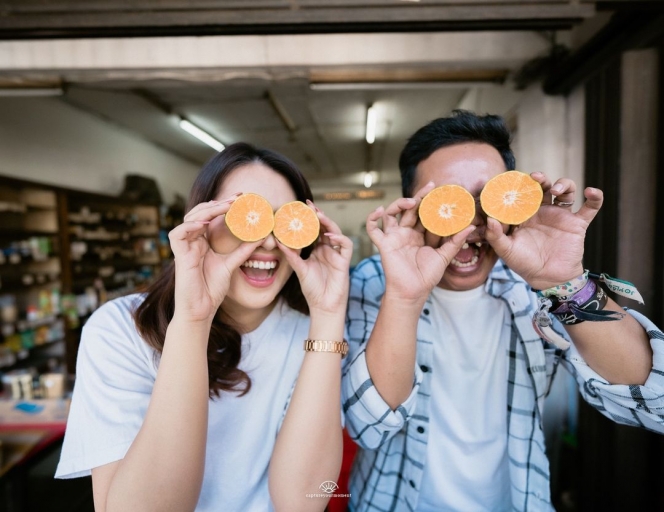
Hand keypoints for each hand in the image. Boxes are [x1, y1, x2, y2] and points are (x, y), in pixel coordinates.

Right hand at [169, 195, 263, 322]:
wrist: (201, 310)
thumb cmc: (211, 289)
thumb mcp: (231, 265)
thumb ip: (243, 251)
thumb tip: (260, 238)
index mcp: (202, 242)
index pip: (209, 216)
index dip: (222, 206)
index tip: (240, 199)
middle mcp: (192, 242)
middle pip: (200, 213)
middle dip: (217, 203)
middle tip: (236, 198)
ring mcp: (185, 248)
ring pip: (189, 219)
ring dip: (206, 210)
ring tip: (224, 206)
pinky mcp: (179, 257)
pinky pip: (177, 234)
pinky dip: (189, 226)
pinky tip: (204, 224)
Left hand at [276, 201, 352, 316]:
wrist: (323, 306)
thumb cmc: (313, 289)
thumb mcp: (299, 269)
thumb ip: (291, 256)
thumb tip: (278, 242)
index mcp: (317, 250)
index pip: (315, 229)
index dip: (310, 218)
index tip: (302, 207)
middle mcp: (328, 249)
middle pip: (326, 227)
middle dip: (319, 215)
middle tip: (309, 205)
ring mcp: (337, 254)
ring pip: (336, 232)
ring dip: (328, 223)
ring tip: (318, 216)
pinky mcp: (344, 262)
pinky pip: (346, 245)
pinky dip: (339, 239)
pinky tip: (329, 236)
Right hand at [367, 182, 475, 303]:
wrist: (413, 291)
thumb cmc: (427, 276)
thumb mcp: (444, 256)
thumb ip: (456, 241)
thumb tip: (471, 227)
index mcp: (419, 235)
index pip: (424, 214)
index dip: (430, 202)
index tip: (441, 191)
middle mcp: (405, 233)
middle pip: (409, 210)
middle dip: (419, 197)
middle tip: (431, 187)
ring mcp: (394, 237)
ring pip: (391, 214)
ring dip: (399, 204)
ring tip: (411, 201)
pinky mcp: (384, 244)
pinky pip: (373, 229)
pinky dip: (372, 218)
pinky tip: (379, 210)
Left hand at [484, 173, 601, 289]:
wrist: (548, 278)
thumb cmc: (524, 263)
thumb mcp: (506, 251)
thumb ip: (496, 236)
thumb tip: (489, 219)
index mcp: (525, 214)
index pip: (522, 194)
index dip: (519, 185)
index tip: (514, 180)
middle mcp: (543, 211)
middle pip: (544, 187)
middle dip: (541, 179)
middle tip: (536, 178)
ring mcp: (561, 216)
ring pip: (566, 191)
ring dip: (564, 184)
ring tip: (557, 190)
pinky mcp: (577, 224)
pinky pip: (590, 208)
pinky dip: (595, 198)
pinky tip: (591, 191)